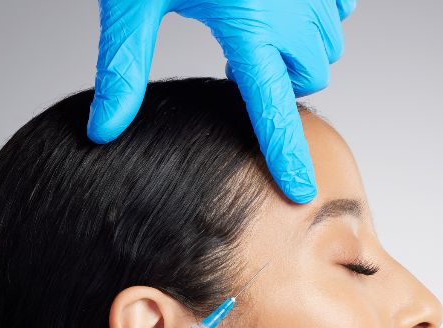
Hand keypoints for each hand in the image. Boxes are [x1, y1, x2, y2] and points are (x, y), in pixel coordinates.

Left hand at [88, 0, 356, 202]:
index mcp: (246, 21)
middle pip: (310, 75)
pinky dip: (318, 12)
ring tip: (259, 26)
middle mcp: (290, 1)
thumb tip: (101, 132)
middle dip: (284, 81)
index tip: (299, 193)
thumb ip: (121, 71)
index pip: (272, 110)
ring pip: (327, 42)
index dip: (285, 156)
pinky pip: (341, 4)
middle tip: (242, 61)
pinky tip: (283, 1)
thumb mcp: (132, 3)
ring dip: (301, 48)